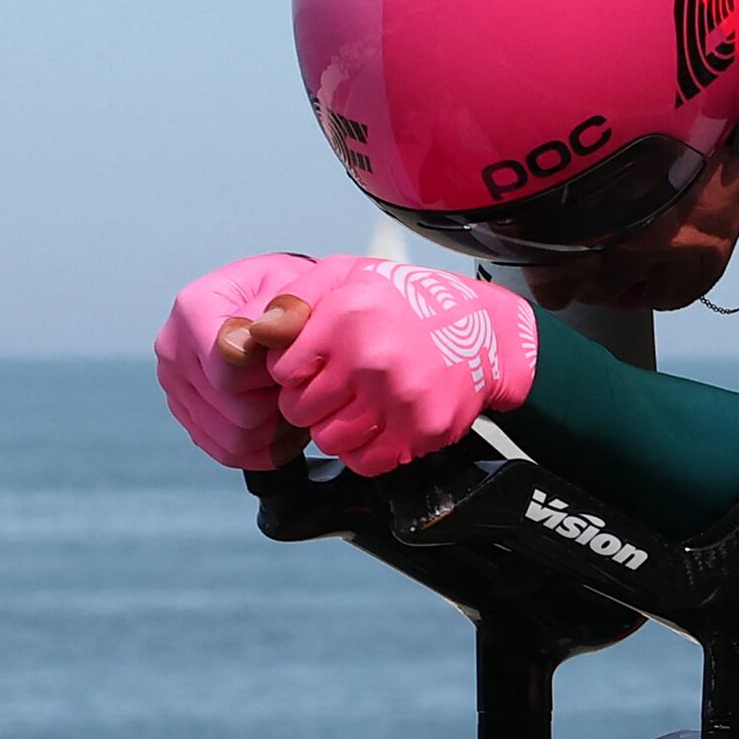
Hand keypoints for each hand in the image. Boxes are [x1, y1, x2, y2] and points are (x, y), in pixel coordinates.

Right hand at [152, 255, 335, 466]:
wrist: (275, 306)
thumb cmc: (287, 293)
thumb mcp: (296, 286)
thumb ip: (286, 310)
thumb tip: (263, 334)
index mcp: (193, 309)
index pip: (232, 371)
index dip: (275, 374)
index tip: (291, 356)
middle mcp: (173, 350)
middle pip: (238, 413)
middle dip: (279, 402)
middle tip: (299, 380)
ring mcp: (175, 387)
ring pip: (235, 441)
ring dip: (277, 428)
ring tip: (291, 397)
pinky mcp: (188, 416)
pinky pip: (229, 453)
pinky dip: (265, 446)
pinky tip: (281, 419)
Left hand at [260, 259, 536, 473]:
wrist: (482, 333)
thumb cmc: (405, 303)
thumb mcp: (347, 276)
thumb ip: (294, 299)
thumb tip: (256, 331)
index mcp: (347, 316)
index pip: (281, 369)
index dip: (294, 368)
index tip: (317, 360)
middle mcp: (371, 358)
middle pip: (299, 410)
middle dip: (310, 401)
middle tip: (337, 385)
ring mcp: (399, 399)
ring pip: (328, 441)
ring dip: (335, 428)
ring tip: (358, 403)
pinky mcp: (421, 432)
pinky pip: (366, 462)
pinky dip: (366, 449)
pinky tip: (379, 422)